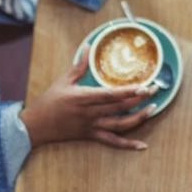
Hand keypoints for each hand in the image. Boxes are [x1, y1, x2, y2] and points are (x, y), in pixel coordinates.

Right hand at [19, 45, 158, 149]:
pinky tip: (142, 145)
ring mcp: (92, 126)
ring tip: (153, 109)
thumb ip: (78, 65)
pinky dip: (128, 145)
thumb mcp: (63, 80)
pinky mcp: (91, 136)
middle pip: (119, 108)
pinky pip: (112, 142)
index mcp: (83, 97)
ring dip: (138, 118)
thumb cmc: (49, 101)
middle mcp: (90, 113)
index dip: (128, 91)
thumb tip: (88, 46)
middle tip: (154, 90)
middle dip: (139, 99)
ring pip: (119, 125)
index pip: (110, 94)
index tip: (143, 86)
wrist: (36, 126)